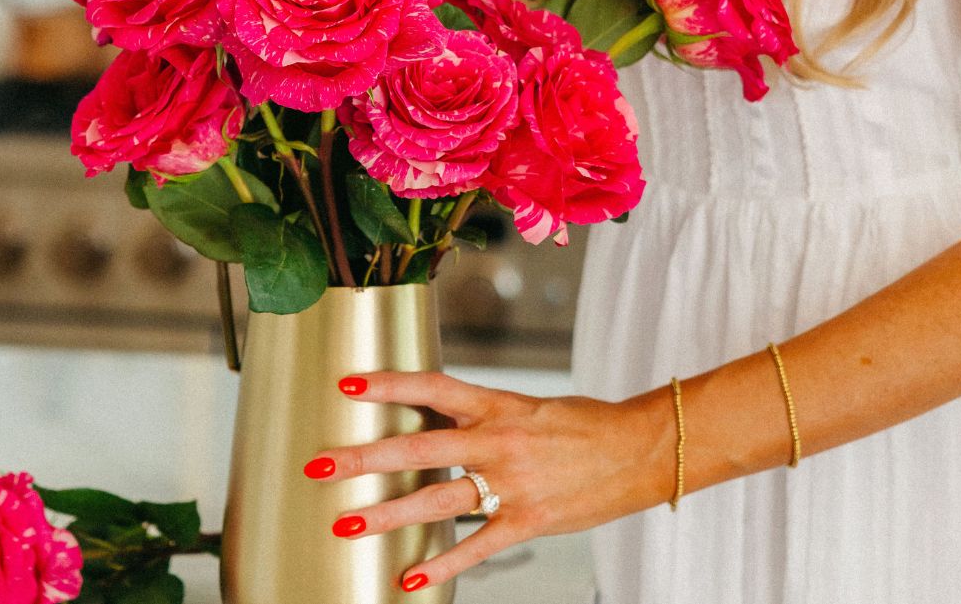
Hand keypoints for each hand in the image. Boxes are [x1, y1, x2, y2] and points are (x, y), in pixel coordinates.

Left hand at [314, 372, 678, 590]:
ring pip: (438, 499)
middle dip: (364, 458)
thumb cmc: (584, 427)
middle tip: (319, 464)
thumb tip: (432, 413)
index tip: (344, 384)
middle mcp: (499, 441)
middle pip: (419, 446)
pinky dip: (443, 564)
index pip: (432, 387)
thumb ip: (479, 413)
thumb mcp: (527, 406)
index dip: (388, 384)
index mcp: (497, 405)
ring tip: (346, 524)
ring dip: (388, 513)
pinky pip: (478, 545)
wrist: (642, 451)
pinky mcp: (529, 519)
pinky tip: (410, 576)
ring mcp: (513, 483)